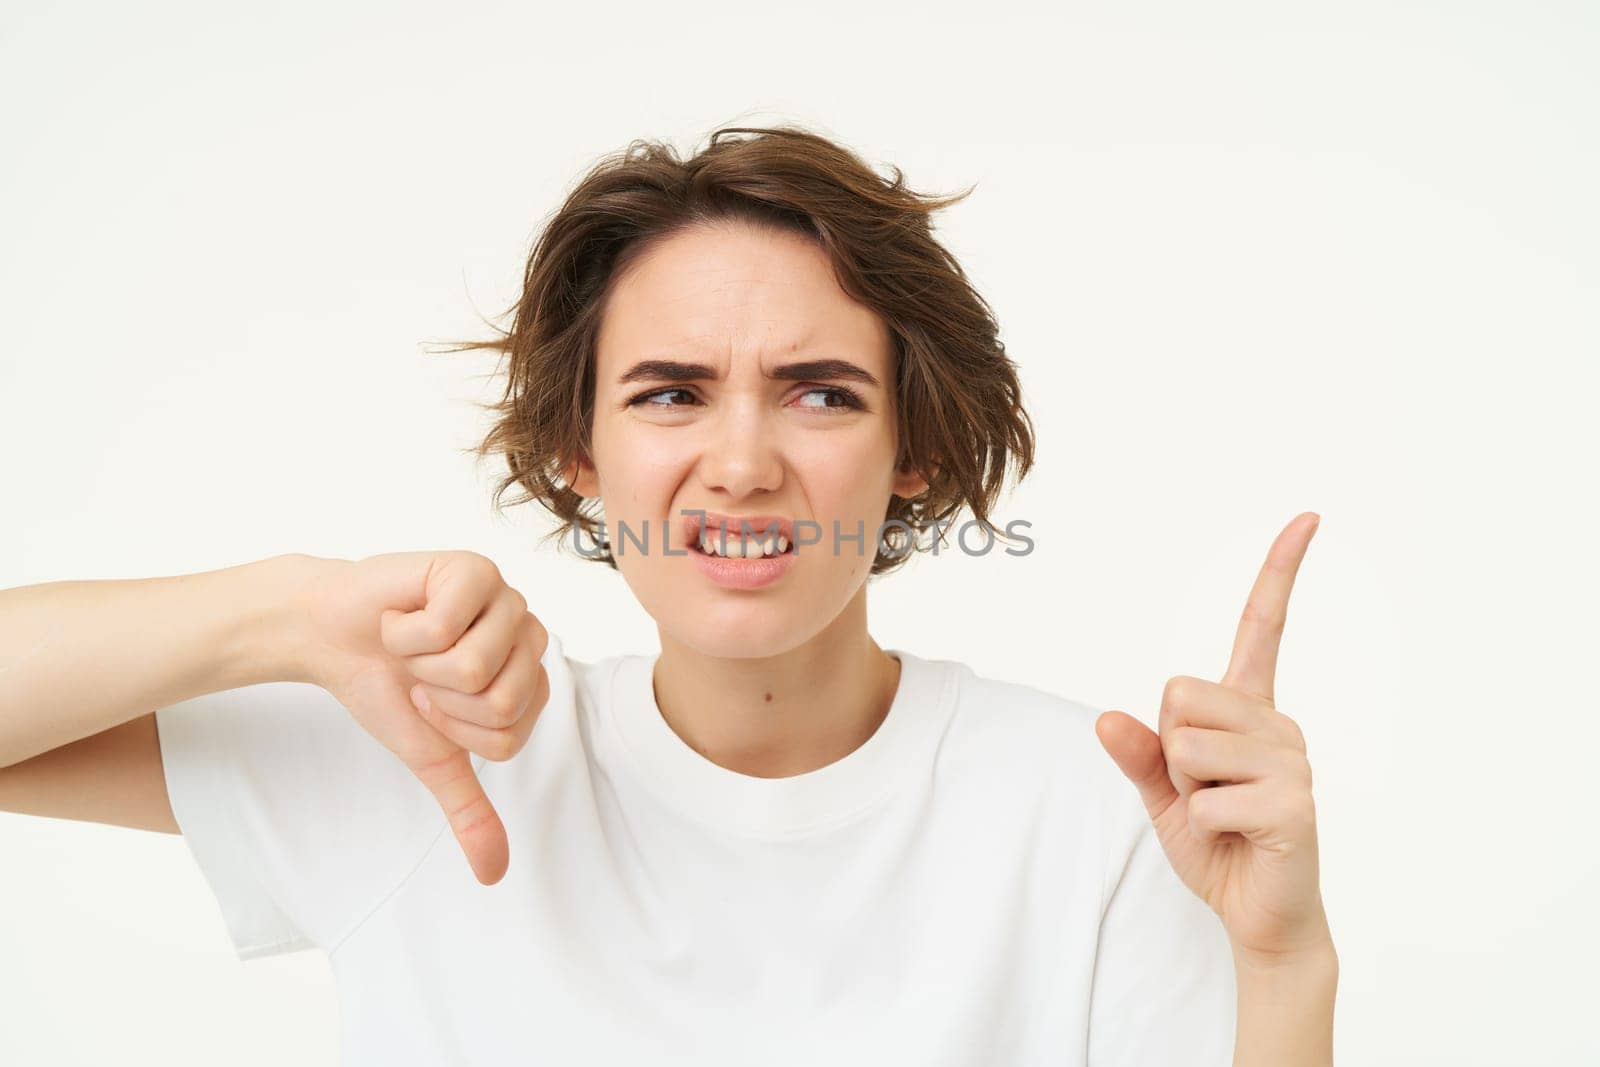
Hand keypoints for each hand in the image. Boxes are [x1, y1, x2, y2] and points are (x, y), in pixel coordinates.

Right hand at [289, 550, 549, 885]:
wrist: (328, 637)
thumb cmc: (386, 689)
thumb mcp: (432, 758)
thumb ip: (470, 811)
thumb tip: (494, 875)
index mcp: (529, 677)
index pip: (510, 734)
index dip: (455, 728)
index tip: (431, 703)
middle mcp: (528, 634)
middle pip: (502, 702)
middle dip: (439, 697)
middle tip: (420, 674)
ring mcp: (506, 597)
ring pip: (477, 666)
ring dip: (421, 663)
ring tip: (411, 645)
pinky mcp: (473, 569)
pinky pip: (446, 625)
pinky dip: (406, 631)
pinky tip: (401, 617)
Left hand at [1095, 512, 1330, 962]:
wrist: (1259, 916)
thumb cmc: (1219, 847)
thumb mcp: (1164, 795)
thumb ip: (1139, 754)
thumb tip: (1107, 718)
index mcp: (1250, 711)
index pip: (1262, 627)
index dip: (1279, 571)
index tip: (1307, 517)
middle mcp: (1278, 724)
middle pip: (1179, 693)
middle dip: (1170, 749)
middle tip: (1205, 792)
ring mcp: (1292, 761)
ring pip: (1187, 744)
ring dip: (1186, 790)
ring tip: (1222, 815)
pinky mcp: (1294, 804)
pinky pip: (1207, 796)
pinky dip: (1204, 825)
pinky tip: (1239, 839)